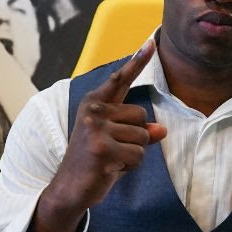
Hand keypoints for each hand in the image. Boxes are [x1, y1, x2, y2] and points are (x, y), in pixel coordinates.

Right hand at [31, 40, 163, 231]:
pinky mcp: (102, 148)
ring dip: (133, 154)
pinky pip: (138, 154)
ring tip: (110, 159)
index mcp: (94, 103)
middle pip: (141, 117)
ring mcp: (96, 129)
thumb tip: (161, 129)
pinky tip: (110, 168)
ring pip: (143, 137)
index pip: (120, 80)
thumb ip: (138, 130)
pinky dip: (130, 166)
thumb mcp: (117, 141)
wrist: (70, 188)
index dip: (137, 61)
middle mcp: (93, 111)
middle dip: (136, 138)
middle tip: (111, 150)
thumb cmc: (95, 161)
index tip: (151, 43)